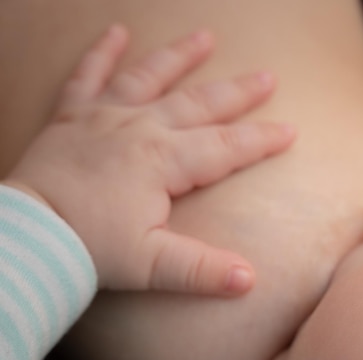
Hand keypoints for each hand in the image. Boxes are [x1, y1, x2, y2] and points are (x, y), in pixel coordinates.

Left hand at [4, 25, 294, 295]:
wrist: (28, 237)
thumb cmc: (88, 249)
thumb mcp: (152, 266)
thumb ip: (203, 270)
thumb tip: (249, 280)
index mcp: (163, 161)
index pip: (226, 147)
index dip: (261, 139)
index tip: (290, 130)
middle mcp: (140, 128)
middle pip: (200, 104)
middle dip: (238, 92)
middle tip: (268, 77)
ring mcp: (105, 116)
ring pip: (150, 77)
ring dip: (180, 56)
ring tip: (206, 37)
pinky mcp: (73, 115)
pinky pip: (88, 75)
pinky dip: (102, 52)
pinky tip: (117, 31)